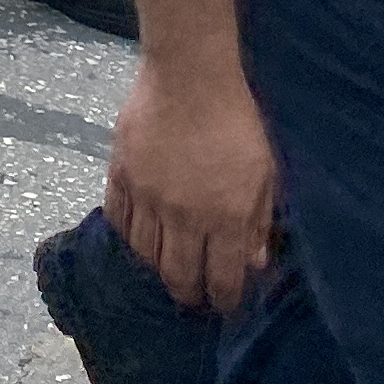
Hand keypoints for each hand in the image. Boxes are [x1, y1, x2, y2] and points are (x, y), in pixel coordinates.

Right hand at [105, 53, 282, 313]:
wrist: (189, 77)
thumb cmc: (237, 122)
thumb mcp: (265, 172)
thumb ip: (258, 220)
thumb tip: (255, 262)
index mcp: (224, 217)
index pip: (222, 278)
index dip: (223, 300)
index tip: (224, 306)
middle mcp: (183, 217)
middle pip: (178, 274)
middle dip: (187, 293)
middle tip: (192, 296)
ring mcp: (147, 198)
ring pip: (145, 253)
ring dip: (156, 267)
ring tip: (165, 267)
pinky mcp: (121, 175)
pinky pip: (118, 219)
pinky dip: (128, 234)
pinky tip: (137, 235)